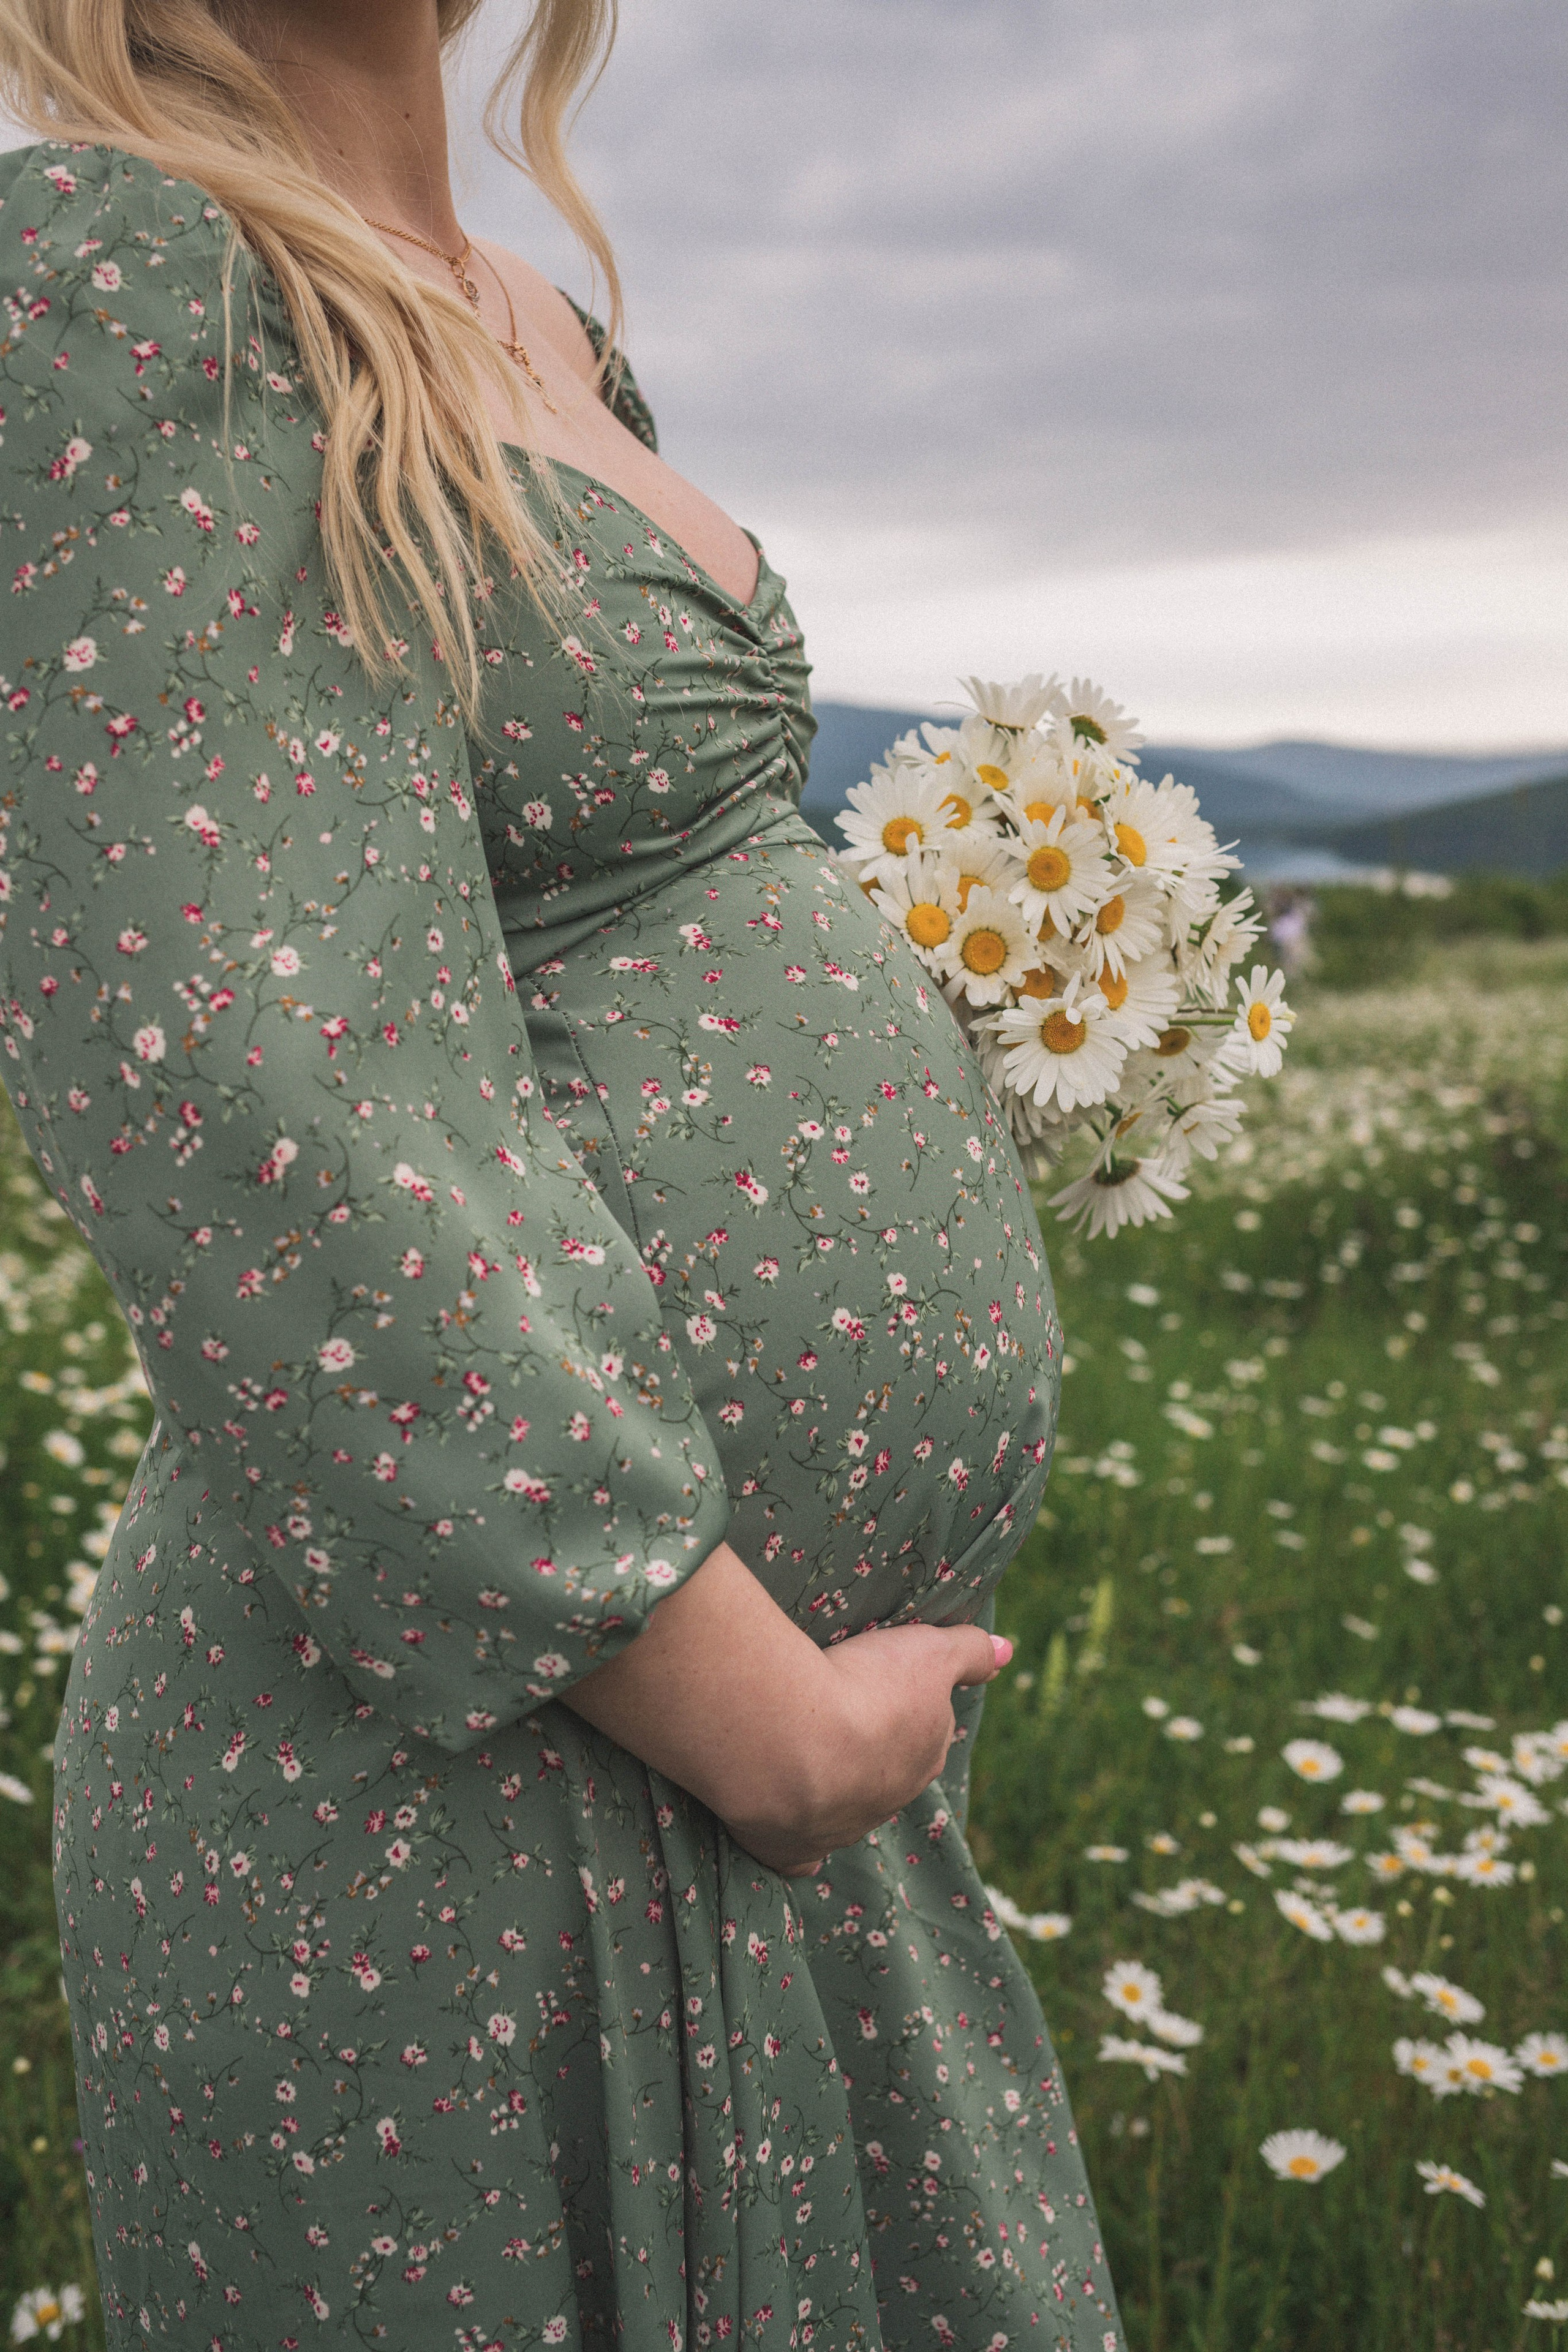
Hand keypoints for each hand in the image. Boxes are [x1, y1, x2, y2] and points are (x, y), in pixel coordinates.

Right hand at [726, 1619, 1008, 1873]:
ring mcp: (841, 1830)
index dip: (903, 1710)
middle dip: (869, 1752)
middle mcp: (889, 1801)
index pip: (926, 1736)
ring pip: (844, 1812)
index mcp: (924, 1759)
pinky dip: (798, 1847)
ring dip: (828, 1788)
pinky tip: (790, 1834)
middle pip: (886, 1775)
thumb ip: (970, 1652)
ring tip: (799, 1752)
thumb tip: (1007, 1651)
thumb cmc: (865, 1688)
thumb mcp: (931, 1652)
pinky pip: (800, 1857)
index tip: (877, 1688)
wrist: (794, 1741)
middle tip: (836, 1717)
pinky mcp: (793, 1849)